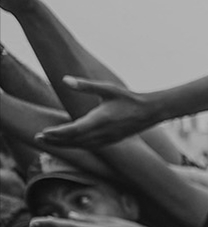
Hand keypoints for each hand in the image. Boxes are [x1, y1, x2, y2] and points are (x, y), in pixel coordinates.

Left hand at [37, 77, 161, 148]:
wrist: (150, 112)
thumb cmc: (128, 98)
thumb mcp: (107, 89)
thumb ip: (85, 85)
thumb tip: (64, 79)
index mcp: (100, 120)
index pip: (74, 130)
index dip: (58, 133)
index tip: (43, 132)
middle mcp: (103, 133)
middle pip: (74, 141)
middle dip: (55, 140)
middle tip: (38, 138)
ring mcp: (107, 139)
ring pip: (81, 146)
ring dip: (64, 145)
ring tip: (49, 141)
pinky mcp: (111, 141)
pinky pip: (90, 147)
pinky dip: (77, 146)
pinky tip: (69, 143)